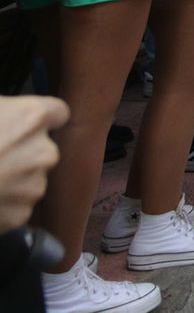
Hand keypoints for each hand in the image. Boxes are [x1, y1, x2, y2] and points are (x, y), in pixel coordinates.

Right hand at [0, 95, 67, 230]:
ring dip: (13, 180)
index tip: (27, 126)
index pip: (58, 112)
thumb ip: (2, 111)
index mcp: (32, 118)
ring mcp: (35, 184)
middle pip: (43, 149)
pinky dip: (3, 205)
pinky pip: (17, 206)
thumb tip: (4, 117)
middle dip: (23, 154)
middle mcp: (44, 150)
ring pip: (31, 179)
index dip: (39, 120)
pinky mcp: (21, 213)